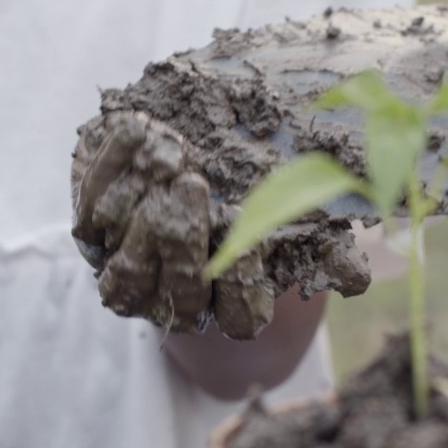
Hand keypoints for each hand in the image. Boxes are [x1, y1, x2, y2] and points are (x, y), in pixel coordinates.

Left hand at [71, 111, 368, 338]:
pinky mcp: (92, 236)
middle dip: (185, 241)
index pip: (239, 318)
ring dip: (144, 214)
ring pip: (127, 270)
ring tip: (168, 160)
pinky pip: (92, 214)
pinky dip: (113, 170)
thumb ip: (326, 245)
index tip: (248, 232)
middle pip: (177, 294)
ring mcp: (127, 273)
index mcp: (227, 308)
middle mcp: (173, 302)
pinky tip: (139, 129)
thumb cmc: (257, 195)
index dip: (243, 280)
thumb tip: (356, 275)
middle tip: (195, 186)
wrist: (187, 159)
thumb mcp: (297, 218)